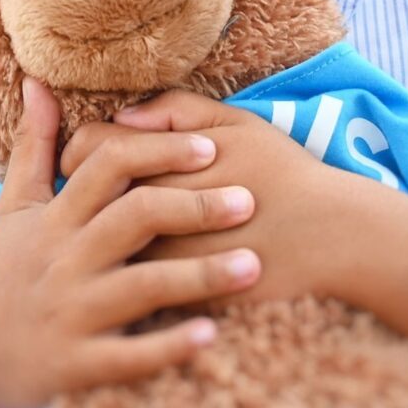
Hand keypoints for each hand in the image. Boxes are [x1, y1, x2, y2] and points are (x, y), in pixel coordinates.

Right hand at [0, 79, 264, 407]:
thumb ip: (34, 146)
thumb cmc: (4, 273)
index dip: (159, 151)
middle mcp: (64, 260)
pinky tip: (212, 335)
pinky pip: (131, 356)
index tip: (210, 148)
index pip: (108, 166)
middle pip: (134, 218)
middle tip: (250, 200)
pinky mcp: (78, 365)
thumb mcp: (12, 208)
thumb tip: (39, 83)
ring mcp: (72, 314)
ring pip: (143, 286)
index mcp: (54, 218)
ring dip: (200, 275)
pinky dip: (170, 346)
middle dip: (195, 207)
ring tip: (253, 265)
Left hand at [62, 93, 407, 308]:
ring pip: (103, 245)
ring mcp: (166, 255)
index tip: (79, 159)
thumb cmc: (284, 175)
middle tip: (76, 196)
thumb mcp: (237, 124)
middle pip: (87, 197)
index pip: (92, 147)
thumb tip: (123, 116)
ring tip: (94, 233)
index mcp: (166, 159)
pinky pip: (131, 285)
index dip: (78, 149)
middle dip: (76, 194)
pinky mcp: (181, 296)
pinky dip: (120, 274)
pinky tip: (122, 268)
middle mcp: (157, 206)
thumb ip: (177, 110)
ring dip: (92, 238)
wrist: (332, 239)